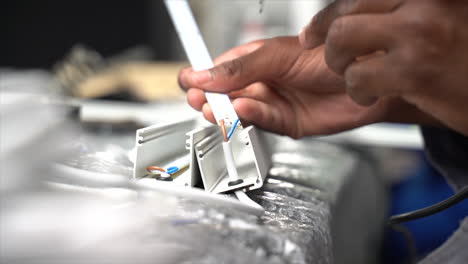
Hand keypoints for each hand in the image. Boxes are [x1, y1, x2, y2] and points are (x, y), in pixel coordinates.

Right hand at [178, 37, 427, 137]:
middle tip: (201, 102)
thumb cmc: (328, 57)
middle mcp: (261, 83)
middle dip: (210, 99)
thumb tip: (205, 74)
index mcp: (254, 61)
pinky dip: (252, 118)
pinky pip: (262, 122)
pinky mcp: (285, 123)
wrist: (363, 78)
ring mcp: (272, 104)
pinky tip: (245, 110)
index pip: (217, 70)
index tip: (188, 83)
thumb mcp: (277, 55)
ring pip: (240, 112)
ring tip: (217, 108)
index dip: (201, 77)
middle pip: (224, 95)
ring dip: (227, 111)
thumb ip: (240, 67)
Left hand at [301, 0, 467, 134]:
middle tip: (316, 47)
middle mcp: (424, 3)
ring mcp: (420, 33)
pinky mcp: (416, 71)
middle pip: (346, 8)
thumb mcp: (447, 18)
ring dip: (339, 63)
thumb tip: (368, 22)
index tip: (314, 30)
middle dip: (323, 33)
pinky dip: (356, 90)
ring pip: (343, 39)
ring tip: (354, 76)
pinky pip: (359, 77)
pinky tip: (371, 94)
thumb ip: (407, 15)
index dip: (331, 12)